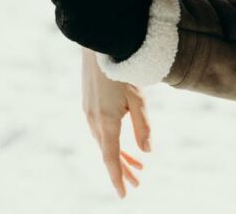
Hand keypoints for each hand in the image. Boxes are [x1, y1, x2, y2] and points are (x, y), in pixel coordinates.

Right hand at [82, 47, 150, 198]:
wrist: (98, 42)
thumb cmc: (122, 67)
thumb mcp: (138, 97)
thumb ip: (142, 126)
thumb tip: (147, 152)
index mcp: (106, 122)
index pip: (111, 159)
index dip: (118, 178)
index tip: (125, 194)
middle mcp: (93, 120)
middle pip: (108, 153)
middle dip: (123, 168)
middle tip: (139, 181)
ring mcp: (88, 110)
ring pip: (103, 141)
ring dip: (119, 153)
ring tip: (137, 163)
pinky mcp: (88, 101)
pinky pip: (98, 128)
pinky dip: (111, 139)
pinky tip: (120, 137)